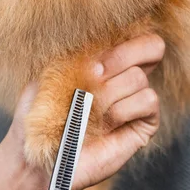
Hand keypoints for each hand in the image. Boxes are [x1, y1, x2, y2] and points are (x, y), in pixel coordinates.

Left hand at [0, 34, 164, 189]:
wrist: (38, 156)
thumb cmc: (39, 115)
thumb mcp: (52, 71)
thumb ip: (81, 50)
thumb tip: (107, 36)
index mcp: (105, 61)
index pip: (135, 34)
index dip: (123, 38)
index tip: (96, 55)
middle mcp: (123, 78)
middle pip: (151, 47)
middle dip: (118, 59)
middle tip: (95, 76)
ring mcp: (134, 101)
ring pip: (139, 78)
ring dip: (110, 93)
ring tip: (90, 111)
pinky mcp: (143, 125)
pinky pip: (149, 101)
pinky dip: (125, 109)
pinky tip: (108, 122)